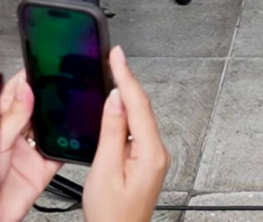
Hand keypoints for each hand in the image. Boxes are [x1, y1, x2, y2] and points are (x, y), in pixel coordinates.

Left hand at [0, 75, 62, 221]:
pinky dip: (70, 146)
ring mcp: (29, 152)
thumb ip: (12, 116)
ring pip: (51, 129)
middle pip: (36, 109)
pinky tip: (75, 136)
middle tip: (61, 80)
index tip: (39, 64)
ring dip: (61, 119)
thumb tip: (25, 90)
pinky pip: (61, 155)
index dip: (26, 79)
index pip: (14, 94)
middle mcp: (14, 136)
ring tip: (71, 103)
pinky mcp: (41, 170)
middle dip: (48, 95)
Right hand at [81, 46, 167, 221]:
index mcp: (150, 153)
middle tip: (114, 57)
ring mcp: (152, 158)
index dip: (126, 76)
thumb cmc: (112, 215)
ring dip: (127, 94)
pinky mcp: (144, 162)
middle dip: (127, 80)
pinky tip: (117, 105)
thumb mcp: (105, 170)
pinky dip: (126, 112)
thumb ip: (112, 131)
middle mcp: (157, 154)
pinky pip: (136, 129)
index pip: (139, 104)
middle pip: (142, 107)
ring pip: (140, 117)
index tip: (117, 55)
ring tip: (114, 73)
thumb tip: (115, 99)